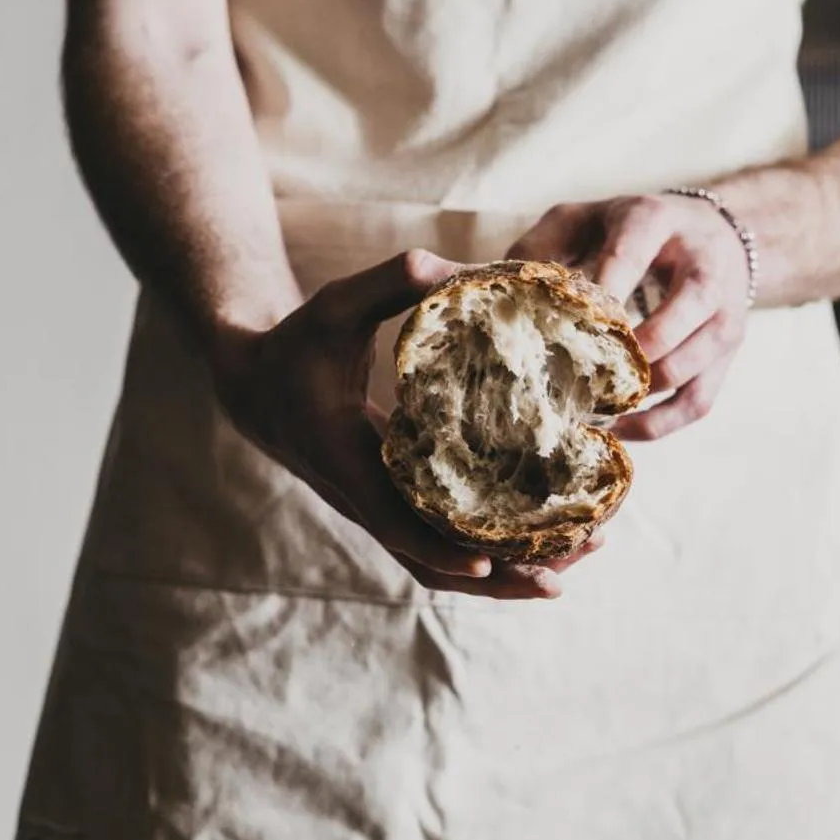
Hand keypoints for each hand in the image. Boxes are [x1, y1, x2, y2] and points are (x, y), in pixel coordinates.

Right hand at [208, 249, 597, 598]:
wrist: (256, 388)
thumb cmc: (296, 345)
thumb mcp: (334, 306)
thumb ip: (387, 283)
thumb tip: (446, 265)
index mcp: (346, 461)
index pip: (393, 523)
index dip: (440, 549)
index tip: (487, 565)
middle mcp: (365, 500)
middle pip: (433, 562)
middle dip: (504, 574)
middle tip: (573, 561)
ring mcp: (380, 510)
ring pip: (442, 563)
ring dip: (509, 572)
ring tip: (584, 551)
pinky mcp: (393, 506)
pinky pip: (444, 543)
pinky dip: (493, 551)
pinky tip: (548, 535)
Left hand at [508, 194, 750, 438]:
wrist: (709, 234)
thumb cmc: (628, 230)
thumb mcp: (582, 218)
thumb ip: (541, 245)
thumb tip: (510, 296)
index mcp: (658, 221)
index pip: (631, 254)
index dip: (600, 290)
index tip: (565, 323)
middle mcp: (704, 267)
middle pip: (682, 311)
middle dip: (631, 348)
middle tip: (579, 372)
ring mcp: (724, 315)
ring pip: (691, 364)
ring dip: (641, 393)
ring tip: (591, 406)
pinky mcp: (726, 356)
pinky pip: (697, 401)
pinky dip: (658, 424)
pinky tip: (618, 428)